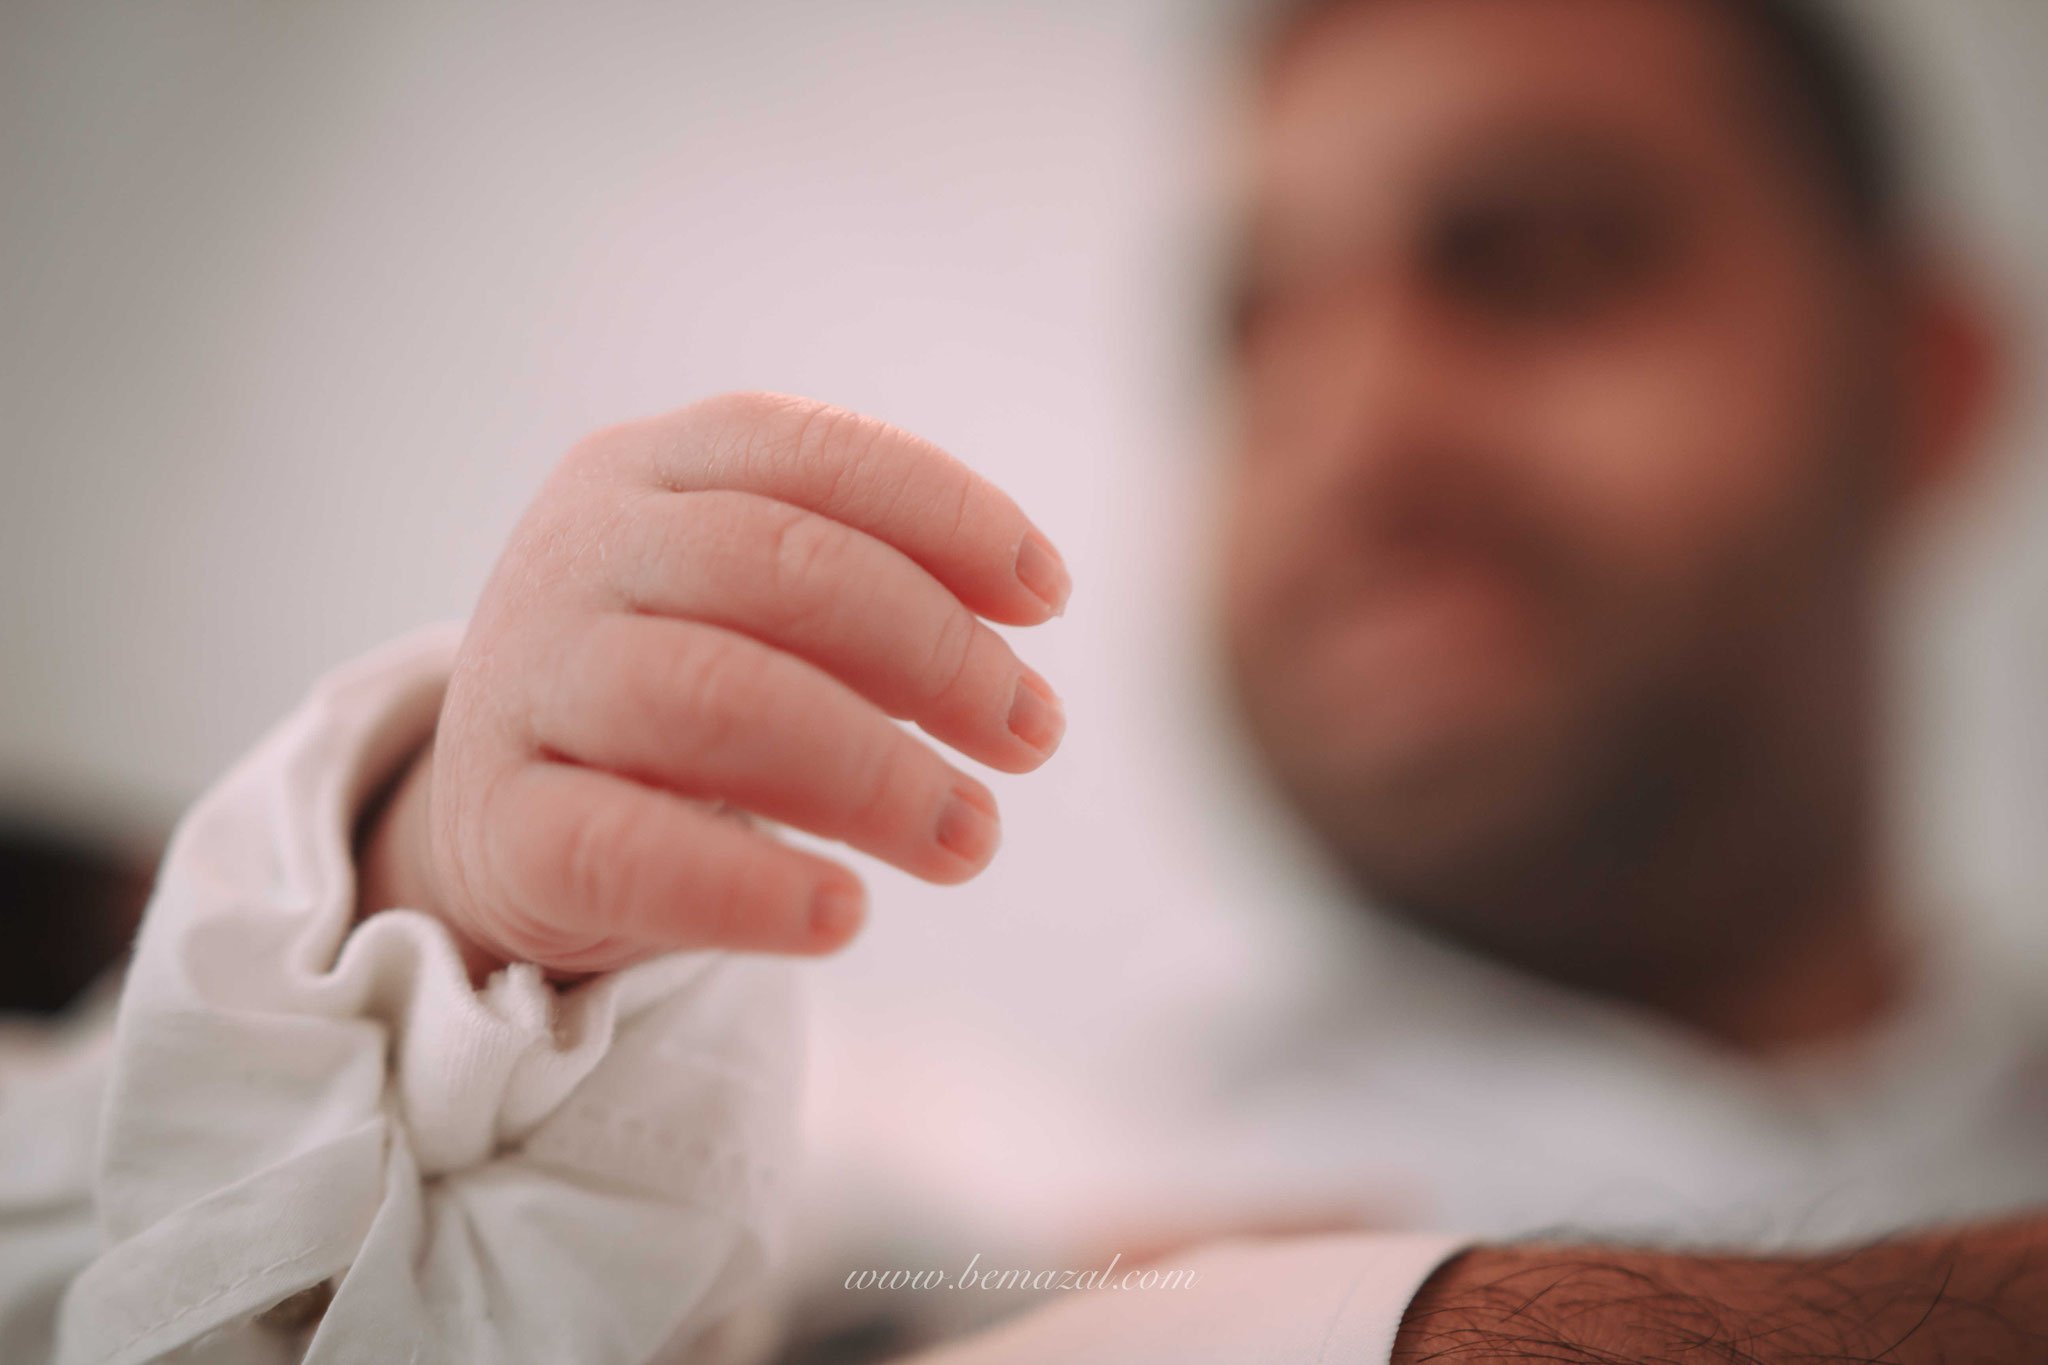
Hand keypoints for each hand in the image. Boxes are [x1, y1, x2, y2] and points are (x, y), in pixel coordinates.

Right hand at [355, 392, 1069, 976]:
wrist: (502, 812)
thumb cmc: (679, 695)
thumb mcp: (758, 612)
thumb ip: (869, 600)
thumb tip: (1017, 664)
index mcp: (652, 468)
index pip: (815, 453)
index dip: (951, 516)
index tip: (1049, 601)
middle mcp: (581, 550)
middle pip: (781, 566)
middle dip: (936, 651)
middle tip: (1031, 736)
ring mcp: (526, 680)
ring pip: (716, 697)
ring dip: (873, 772)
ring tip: (969, 840)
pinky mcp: (498, 823)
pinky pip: (625, 849)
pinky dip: (748, 886)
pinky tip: (840, 915)